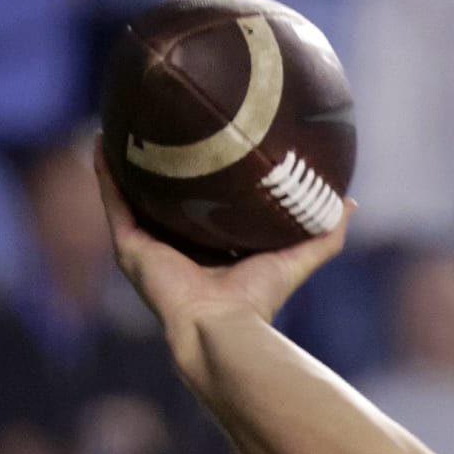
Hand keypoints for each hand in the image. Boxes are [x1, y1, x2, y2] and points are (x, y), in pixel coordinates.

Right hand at [93, 136, 353, 352]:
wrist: (223, 327)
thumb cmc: (260, 300)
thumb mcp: (297, 258)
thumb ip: (324, 235)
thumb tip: (349, 203)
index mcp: (210, 255)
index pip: (204, 213)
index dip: (205, 186)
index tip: (211, 151)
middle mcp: (175, 251)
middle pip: (165, 203)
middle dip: (163, 172)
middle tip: (166, 131)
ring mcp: (148, 249)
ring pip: (132, 198)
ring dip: (127, 166)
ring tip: (126, 126)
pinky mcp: (128, 248)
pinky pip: (113, 200)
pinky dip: (106, 173)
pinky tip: (103, 141)